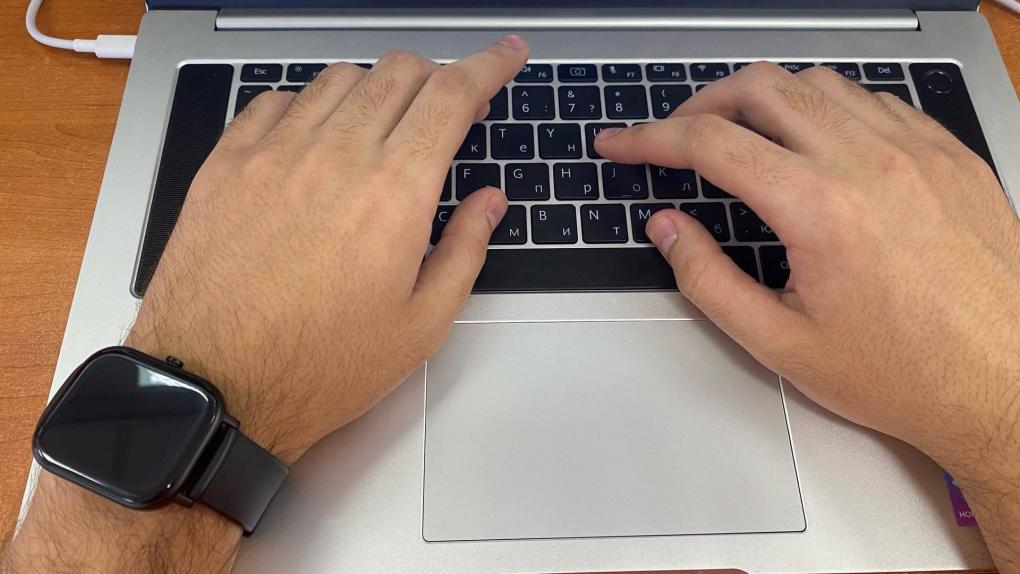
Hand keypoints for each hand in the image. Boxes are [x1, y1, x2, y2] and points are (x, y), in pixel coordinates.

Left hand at [127, 36, 528, 463]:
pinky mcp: (227, 164)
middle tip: (447, 106)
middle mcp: (335, 156)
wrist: (214, 388)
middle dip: (436, 75)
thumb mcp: (421, 325)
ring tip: (381, 128)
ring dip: (375, 89)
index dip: (488, 65)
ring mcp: (274, 153)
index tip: (505, 56)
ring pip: (338, 78)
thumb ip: (466, 249)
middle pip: (399, 72)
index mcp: (394, 193)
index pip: (452, 95)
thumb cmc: (317, 367)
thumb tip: (488, 202)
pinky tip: (314, 139)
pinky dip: (308, 105)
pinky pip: (275, 101)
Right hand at [595, 63, 1019, 565]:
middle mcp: (870, 162)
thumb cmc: (907, 374)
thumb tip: (668, 228)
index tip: (621, 145)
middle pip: (759, 88)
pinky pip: (874, 100)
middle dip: (699, 104)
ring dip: (763, 100)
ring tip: (739, 136)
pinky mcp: (951, 154)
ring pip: (817, 83)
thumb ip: (706, 278)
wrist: (1007, 385)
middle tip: (673, 137)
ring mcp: (918, 150)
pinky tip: (815, 144)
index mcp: (820, 208)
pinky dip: (826, 108)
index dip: (648, 138)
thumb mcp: (780, 344)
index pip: (709, 142)